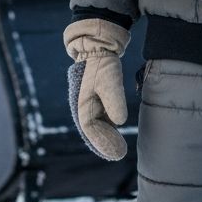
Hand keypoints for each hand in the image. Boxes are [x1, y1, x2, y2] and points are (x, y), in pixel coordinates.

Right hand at [63, 19, 131, 160]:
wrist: (98, 46)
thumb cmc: (102, 62)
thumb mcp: (110, 79)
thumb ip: (114, 100)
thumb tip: (120, 121)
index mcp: (81, 101)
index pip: (90, 127)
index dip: (102, 142)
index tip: (116, 152)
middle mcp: (82, 104)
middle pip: (91, 130)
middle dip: (103, 144)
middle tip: (118, 155)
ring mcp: (88, 101)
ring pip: (95, 125)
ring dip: (105, 138)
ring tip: (117, 150)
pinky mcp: (95, 97)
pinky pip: (99, 117)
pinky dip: (106, 128)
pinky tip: (114, 134)